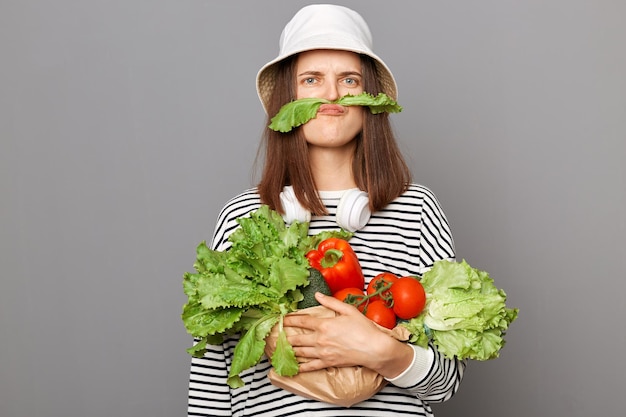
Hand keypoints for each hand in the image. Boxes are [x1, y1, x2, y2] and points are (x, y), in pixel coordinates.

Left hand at [283, 292, 412, 377]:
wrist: (374, 349)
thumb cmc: (363, 328)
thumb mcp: (348, 310)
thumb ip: (331, 302)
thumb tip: (317, 295)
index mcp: (324, 325)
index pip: (302, 321)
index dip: (290, 319)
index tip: (282, 319)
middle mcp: (320, 339)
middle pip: (297, 338)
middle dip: (285, 337)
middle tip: (276, 335)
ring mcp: (323, 353)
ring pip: (301, 352)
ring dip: (290, 350)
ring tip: (280, 348)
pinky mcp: (328, 363)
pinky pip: (311, 367)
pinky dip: (301, 368)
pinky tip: (293, 367)